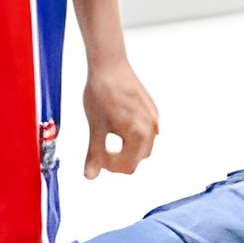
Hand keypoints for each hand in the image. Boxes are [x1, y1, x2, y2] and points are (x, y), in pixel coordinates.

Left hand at [81, 55, 159, 178]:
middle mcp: (152, 128)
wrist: (109, 66)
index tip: (96, 157)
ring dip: (127, 149)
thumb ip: (95, 154)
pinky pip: (146, 132)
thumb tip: (89, 177)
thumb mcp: (95, 128)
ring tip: (108, 138)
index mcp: (139, 134)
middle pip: (137, 159)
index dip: (110, 167)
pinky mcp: (152, 110)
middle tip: (99, 151)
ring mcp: (154, 118)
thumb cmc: (100, 95)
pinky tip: (117, 125)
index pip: (127, 166)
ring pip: (143, 146)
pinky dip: (132, 136)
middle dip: (119, 160)